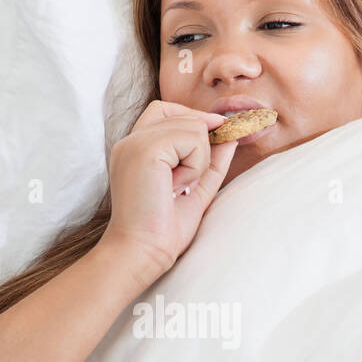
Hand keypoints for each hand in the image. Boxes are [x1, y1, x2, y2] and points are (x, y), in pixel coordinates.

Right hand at [98, 101, 238, 280]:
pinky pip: (193, 139)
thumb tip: (231, 134)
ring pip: (193, 126)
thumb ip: (211, 159)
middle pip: (183, 115)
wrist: (144, 251)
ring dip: (199, 160)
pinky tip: (176, 187)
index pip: (165, 110)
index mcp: (135, 149)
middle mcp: (131, 141)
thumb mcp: (196, 187)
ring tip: (178, 188)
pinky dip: (195, 166)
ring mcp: (136, 142)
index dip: (192, 120)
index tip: (212, 140)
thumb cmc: (164, 228)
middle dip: (201, 145)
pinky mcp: (146, 149)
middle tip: (185, 182)